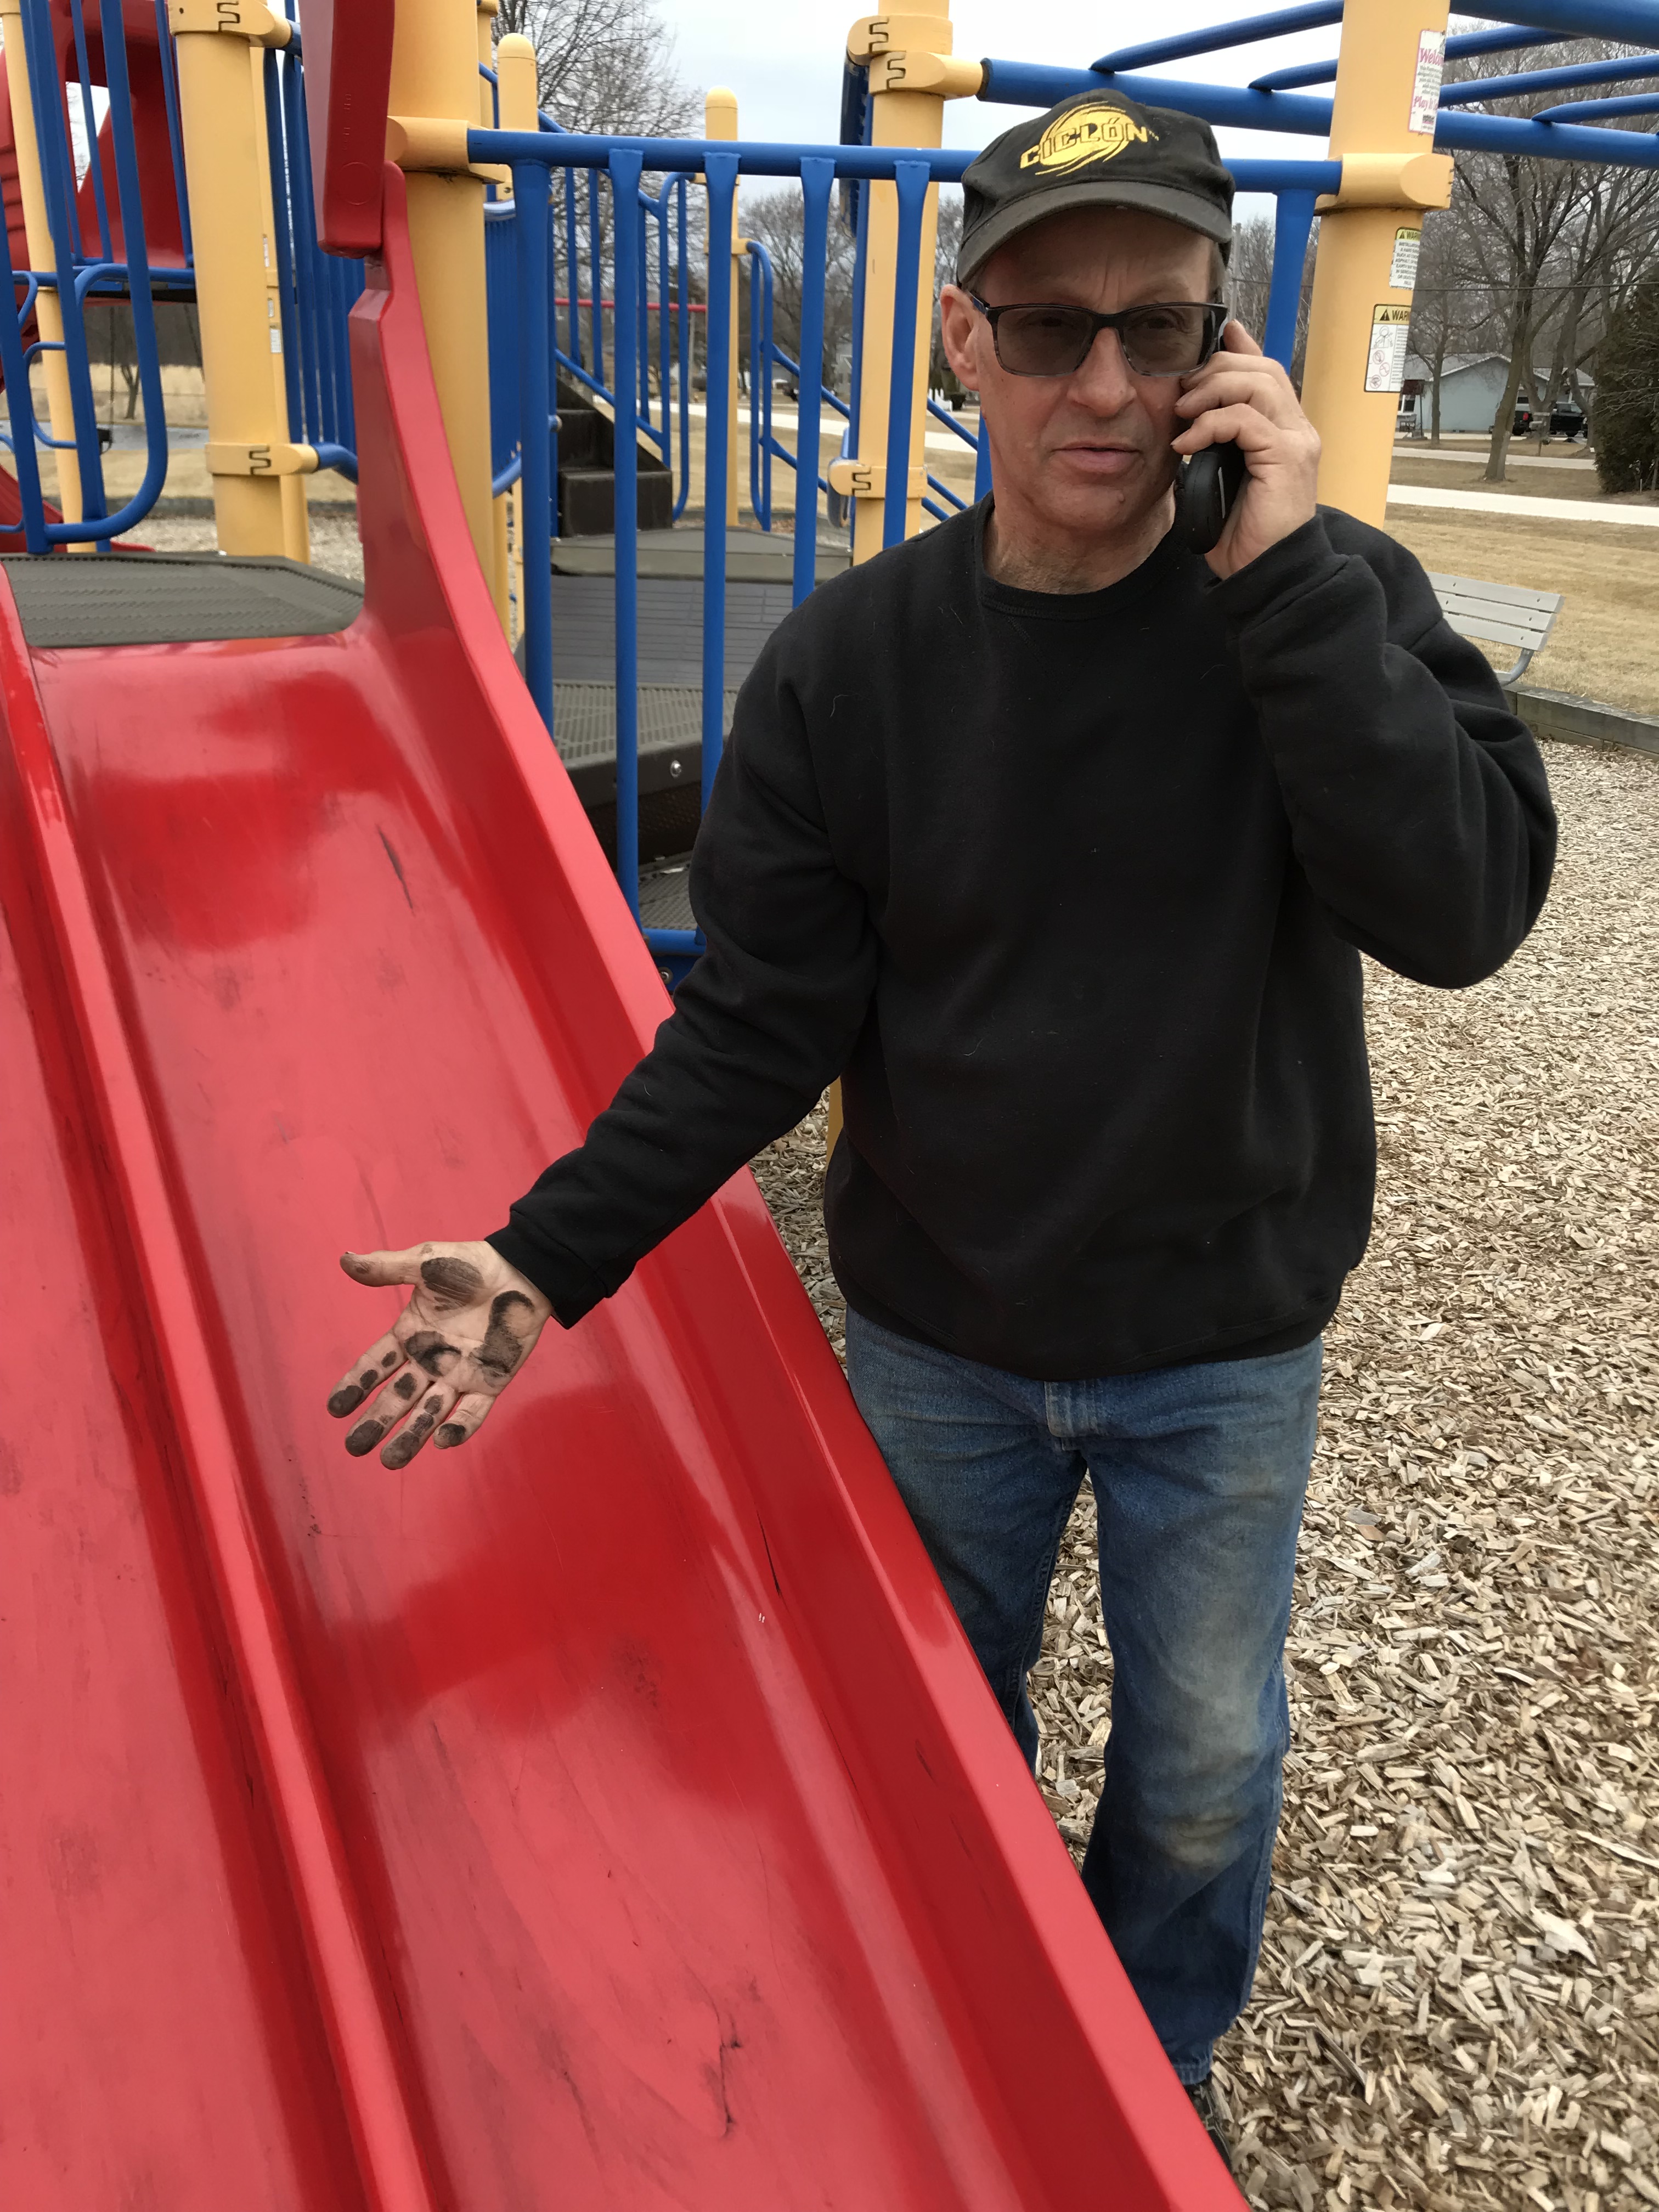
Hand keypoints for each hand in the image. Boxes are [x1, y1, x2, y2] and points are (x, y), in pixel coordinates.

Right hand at [325, 1241, 551, 1467]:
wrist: (521, 1271)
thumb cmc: (471, 1265)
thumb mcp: (425, 1262)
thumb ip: (387, 1268)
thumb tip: (346, 1260)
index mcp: (410, 1334)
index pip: (375, 1365)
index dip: (355, 1385)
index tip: (335, 1408)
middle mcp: (429, 1360)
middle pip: (397, 1397)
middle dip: (376, 1422)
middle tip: (355, 1447)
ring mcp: (459, 1374)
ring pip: (430, 1412)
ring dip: (411, 1436)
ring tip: (390, 1461)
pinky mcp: (489, 1382)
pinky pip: (473, 1411)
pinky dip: (459, 1427)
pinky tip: (442, 1442)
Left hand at [1172, 321, 1320, 578]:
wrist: (1266, 573)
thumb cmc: (1242, 534)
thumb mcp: (1217, 478)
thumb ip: (1212, 444)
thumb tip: (1184, 422)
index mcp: (1283, 430)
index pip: (1266, 371)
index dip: (1239, 348)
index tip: (1209, 339)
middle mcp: (1296, 429)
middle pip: (1261, 368)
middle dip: (1215, 369)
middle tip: (1181, 391)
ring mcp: (1296, 441)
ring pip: (1257, 383)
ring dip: (1211, 390)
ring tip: (1182, 413)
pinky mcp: (1287, 457)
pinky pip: (1246, 420)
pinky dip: (1210, 424)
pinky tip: (1187, 443)